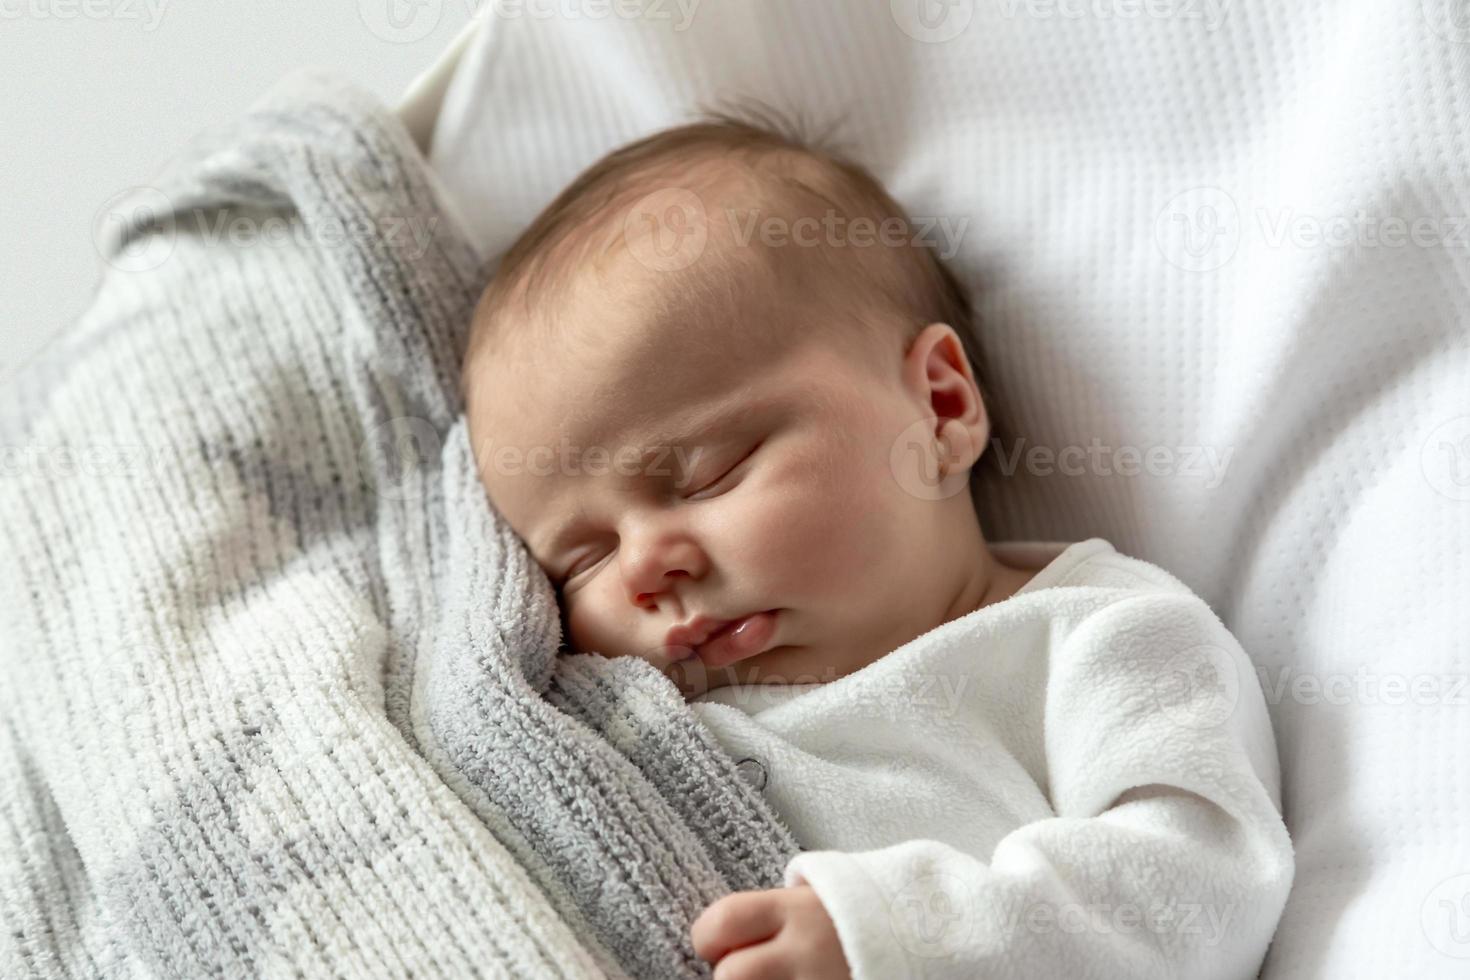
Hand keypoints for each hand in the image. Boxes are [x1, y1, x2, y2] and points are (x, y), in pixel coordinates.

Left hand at [691, 884, 851, 978]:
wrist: (924, 936)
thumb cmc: (854, 918)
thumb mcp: (813, 899)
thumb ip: (768, 915)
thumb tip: (716, 939)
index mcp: (797, 911)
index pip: (723, 921)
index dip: (708, 936)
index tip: (716, 944)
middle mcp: (806, 954)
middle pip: (731, 976)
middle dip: (731, 978)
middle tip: (745, 974)